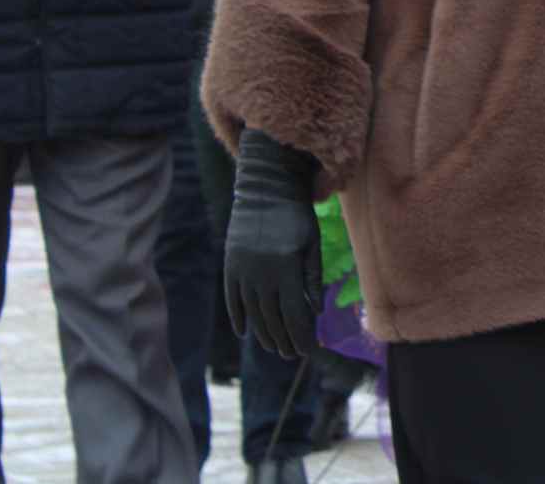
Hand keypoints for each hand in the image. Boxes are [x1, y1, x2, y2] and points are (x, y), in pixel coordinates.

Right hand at [224, 128, 321, 359]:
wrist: (265, 190)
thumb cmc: (297, 216)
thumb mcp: (312, 244)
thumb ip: (312, 278)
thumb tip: (314, 313)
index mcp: (286, 268)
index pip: (294, 313)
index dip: (300, 335)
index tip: (307, 350)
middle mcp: (261, 274)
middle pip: (272, 317)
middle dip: (283, 339)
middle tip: (291, 354)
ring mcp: (242, 271)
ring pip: (252, 312)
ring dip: (263, 333)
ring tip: (272, 347)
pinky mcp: (230, 266)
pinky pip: (232, 299)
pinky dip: (238, 317)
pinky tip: (244, 331)